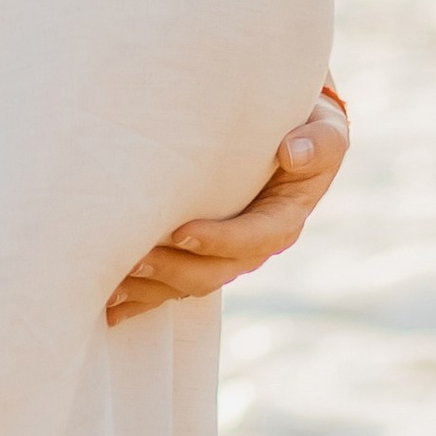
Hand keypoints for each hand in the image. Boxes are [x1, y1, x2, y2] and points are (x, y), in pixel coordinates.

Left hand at [106, 85, 349, 325]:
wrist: (290, 139)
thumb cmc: (307, 130)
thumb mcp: (325, 132)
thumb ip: (318, 143)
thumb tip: (292, 152)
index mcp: (283, 220)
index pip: (253, 239)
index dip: (219, 240)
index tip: (180, 231)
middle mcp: (253, 246)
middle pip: (213, 271)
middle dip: (172, 270)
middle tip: (132, 260)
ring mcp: (226, 255)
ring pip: (188, 283)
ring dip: (151, 287)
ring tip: (112, 284)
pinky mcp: (202, 255)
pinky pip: (172, 283)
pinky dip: (143, 296)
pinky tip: (110, 305)